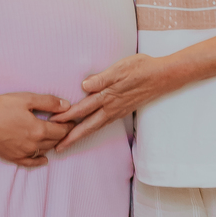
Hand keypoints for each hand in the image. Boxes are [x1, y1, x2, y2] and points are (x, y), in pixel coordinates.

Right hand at [0, 92, 71, 166]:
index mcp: (38, 129)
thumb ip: (49, 102)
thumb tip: (67, 106)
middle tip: (63, 127)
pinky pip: (30, 163)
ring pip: (44, 151)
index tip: (71, 120)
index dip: (68, 125)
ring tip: (53, 136)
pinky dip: (39, 161)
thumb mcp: (26, 99)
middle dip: (61, 133)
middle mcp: (33, 144)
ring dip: (51, 144)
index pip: (62, 130)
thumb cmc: (1, 106)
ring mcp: (23, 153)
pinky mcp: (13, 157)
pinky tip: (44, 159)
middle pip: (55, 141)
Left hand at [51, 54, 172, 148]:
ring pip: (95, 126)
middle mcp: (111, 107)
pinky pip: (104, 123)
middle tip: (57, 148)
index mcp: (107, 96)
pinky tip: (90, 130)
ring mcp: (118, 110)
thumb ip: (102, 78)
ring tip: (69, 143)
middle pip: (87, 126)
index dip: (66, 117)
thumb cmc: (142, 68)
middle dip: (72, 137)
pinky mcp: (123, 110)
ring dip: (81, 135)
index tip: (52, 124)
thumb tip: (84, 85)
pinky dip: (93, 129)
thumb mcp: (121, 68)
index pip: (82, 109)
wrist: (164, 76)